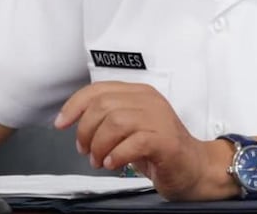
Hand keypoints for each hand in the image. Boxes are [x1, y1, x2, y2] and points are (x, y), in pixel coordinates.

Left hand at [54, 81, 233, 200]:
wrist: (194, 167)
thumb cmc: (160, 149)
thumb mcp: (130, 128)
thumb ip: (108, 118)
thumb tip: (76, 121)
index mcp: (139, 94)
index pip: (98, 89)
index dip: (74, 105)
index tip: (62, 123)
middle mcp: (149, 101)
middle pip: (103, 106)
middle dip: (86, 132)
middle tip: (87, 151)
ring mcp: (159, 119)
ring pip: (115, 122)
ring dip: (100, 146)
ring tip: (101, 160)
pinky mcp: (165, 140)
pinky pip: (133, 142)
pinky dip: (117, 155)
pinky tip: (114, 163)